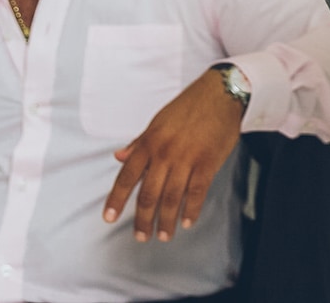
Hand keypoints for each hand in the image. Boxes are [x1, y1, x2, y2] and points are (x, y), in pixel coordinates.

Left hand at [103, 69, 242, 242]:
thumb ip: (139, 142)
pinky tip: (187, 221)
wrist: (220, 93)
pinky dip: (191, 209)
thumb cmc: (188, 106)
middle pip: (148, 194)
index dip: (116, 200)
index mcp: (149, 142)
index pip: (126, 177)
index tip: (109, 218)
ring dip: (167, 220)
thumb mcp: (158, 122)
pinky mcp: (208, 162)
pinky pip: (197, 191)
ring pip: (171, 197)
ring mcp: (187, 158)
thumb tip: (118, 157)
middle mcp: (164, 153)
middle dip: (143, 219)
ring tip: (164, 235)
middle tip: (141, 236)